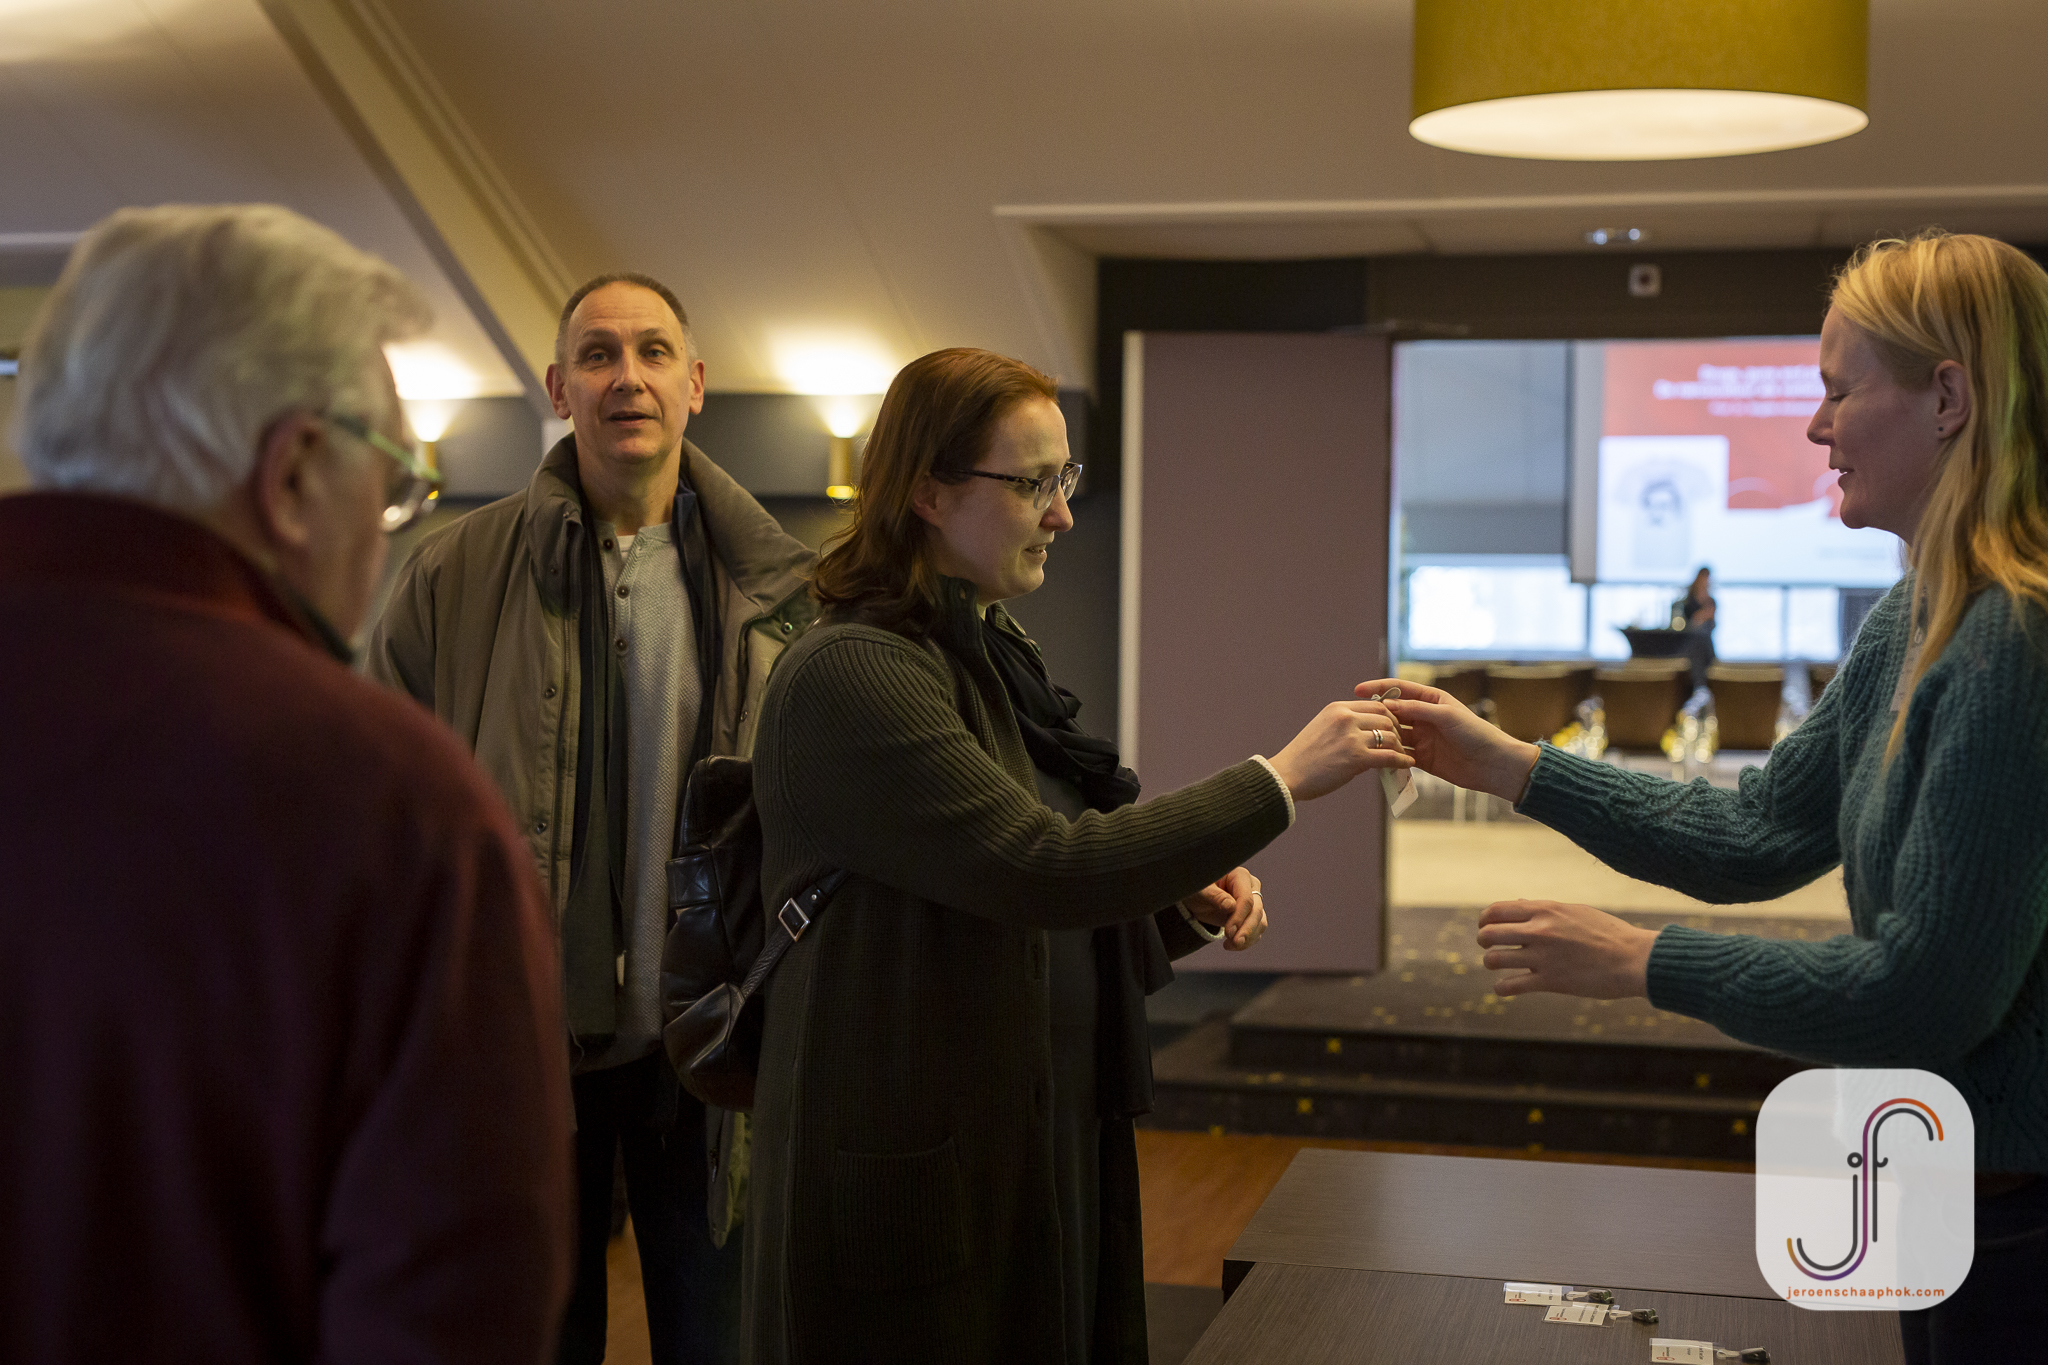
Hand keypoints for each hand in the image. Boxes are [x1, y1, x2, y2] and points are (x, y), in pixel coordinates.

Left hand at [1183, 866, 1266, 950]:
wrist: (1198, 897)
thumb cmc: (1199, 888)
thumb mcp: (1201, 891)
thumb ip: (1215, 896)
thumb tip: (1231, 906)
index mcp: (1240, 876)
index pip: (1246, 899)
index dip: (1239, 917)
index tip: (1228, 932)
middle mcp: (1251, 888)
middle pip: (1256, 911)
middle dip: (1247, 930)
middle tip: (1235, 943)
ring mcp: (1254, 902)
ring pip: (1260, 922)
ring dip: (1248, 937)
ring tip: (1230, 945)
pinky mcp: (1252, 915)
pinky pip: (1256, 930)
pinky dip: (1247, 940)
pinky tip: (1231, 945)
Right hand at [1269, 700, 1415, 801]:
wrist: (1287, 775)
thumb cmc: (1303, 758)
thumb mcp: (1322, 729)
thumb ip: (1344, 726)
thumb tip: (1368, 735)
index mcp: (1337, 709)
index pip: (1374, 705)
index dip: (1389, 716)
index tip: (1393, 728)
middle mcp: (1345, 718)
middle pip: (1386, 717)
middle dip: (1397, 730)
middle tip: (1400, 742)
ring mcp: (1351, 737)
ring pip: (1390, 736)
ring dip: (1399, 746)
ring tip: (1401, 755)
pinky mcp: (1356, 757)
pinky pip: (1389, 756)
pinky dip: (1401, 760)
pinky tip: (1406, 764)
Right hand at [1353, 679, 1537, 802]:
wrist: (1493, 764)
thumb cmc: (1475, 733)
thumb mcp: (1445, 716)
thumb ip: (1416, 709)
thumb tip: (1386, 704)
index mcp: (1431, 699)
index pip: (1399, 689)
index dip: (1378, 688)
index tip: (1358, 690)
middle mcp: (1424, 717)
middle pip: (1394, 712)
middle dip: (1376, 715)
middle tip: (1359, 721)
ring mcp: (1422, 738)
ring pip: (1394, 734)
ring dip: (1382, 736)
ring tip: (1366, 740)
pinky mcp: (1422, 758)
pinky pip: (1400, 755)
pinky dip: (1389, 756)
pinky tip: (1377, 757)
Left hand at [1475, 900, 1658, 998]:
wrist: (1634, 959)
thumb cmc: (1608, 934)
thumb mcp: (1575, 911)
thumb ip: (1544, 909)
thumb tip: (1520, 903)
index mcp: (1545, 910)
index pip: (1497, 910)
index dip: (1485, 919)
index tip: (1486, 927)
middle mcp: (1540, 931)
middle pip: (1489, 933)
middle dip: (1484, 941)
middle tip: (1489, 947)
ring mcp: (1543, 957)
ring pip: (1494, 959)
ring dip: (1491, 963)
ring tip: (1499, 966)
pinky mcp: (1550, 982)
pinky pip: (1511, 986)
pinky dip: (1502, 988)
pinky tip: (1504, 988)